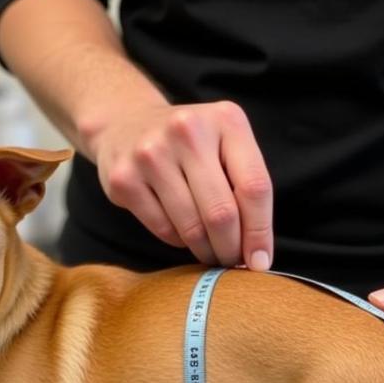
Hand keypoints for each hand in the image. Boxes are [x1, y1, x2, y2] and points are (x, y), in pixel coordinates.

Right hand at [85, 100, 273, 268]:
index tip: (260, 262)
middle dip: (230, 249)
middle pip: (222, 213)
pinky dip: (178, 240)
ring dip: (205, 250)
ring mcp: (151, 154)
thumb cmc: (191, 146)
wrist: (127, 123)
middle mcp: (188, 130)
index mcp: (226, 120)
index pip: (254, 187)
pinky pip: (163, 229)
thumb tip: (258, 255)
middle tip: (231, 262)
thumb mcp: (226, 147)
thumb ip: (247, 189)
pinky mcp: (124, 179)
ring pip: (191, 228)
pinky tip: (181, 231)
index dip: (260, 232)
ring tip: (209, 252)